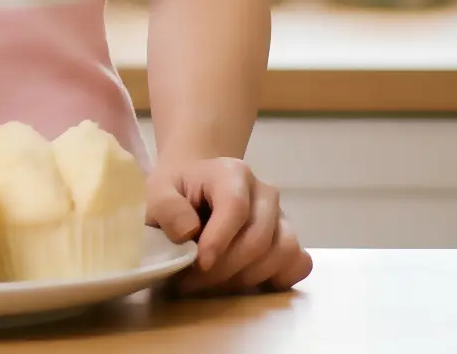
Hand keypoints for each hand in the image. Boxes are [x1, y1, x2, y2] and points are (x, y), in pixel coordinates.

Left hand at [146, 155, 312, 294]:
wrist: (195, 189)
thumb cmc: (176, 193)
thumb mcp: (157, 192)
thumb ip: (166, 207)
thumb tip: (188, 232)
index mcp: (232, 173)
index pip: (235, 208)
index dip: (219, 240)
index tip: (199, 265)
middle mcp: (264, 192)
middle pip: (258, 237)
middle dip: (226, 268)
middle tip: (193, 283)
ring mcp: (281, 216)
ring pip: (281, 252)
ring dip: (247, 277)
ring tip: (214, 283)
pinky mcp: (287, 237)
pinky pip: (299, 262)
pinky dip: (278, 278)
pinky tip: (248, 282)